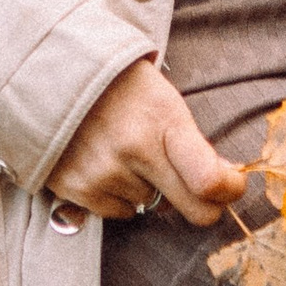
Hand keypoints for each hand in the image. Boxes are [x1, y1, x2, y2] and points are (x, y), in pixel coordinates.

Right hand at [47, 54, 252, 225]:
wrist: (54, 73)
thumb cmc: (121, 86)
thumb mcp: (164, 101)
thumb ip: (192, 145)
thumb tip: (221, 187)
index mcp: (162, 121)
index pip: (209, 180)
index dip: (230, 190)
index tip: (231, 184)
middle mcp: (133, 151)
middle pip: (194, 210)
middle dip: (202, 202)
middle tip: (193, 184)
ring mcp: (102, 172)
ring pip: (151, 206)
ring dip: (146, 187)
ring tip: (124, 151)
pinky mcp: (76, 188)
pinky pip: (118, 212)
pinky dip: (117, 195)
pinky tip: (104, 163)